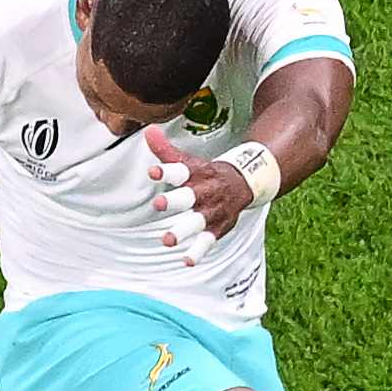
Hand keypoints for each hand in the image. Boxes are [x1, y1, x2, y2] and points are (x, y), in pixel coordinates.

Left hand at [141, 127, 256, 264]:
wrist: (243, 183)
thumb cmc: (206, 173)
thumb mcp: (188, 160)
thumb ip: (165, 150)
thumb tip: (148, 130)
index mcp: (195, 174)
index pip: (180, 171)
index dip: (166, 172)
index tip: (153, 172)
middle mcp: (204, 192)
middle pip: (189, 197)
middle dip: (175, 201)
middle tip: (160, 204)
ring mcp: (211, 212)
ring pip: (197, 222)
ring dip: (183, 231)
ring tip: (168, 240)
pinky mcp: (216, 228)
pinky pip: (208, 242)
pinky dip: (198, 252)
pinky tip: (187, 261)